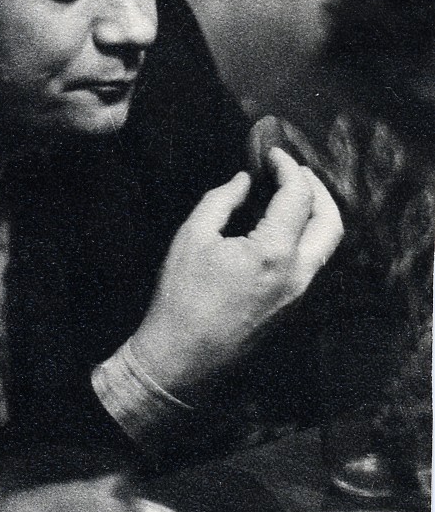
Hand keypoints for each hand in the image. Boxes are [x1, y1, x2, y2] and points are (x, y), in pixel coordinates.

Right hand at [128, 148, 343, 397]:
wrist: (182, 356)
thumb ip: (222, 200)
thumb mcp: (192, 237)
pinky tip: (279, 226)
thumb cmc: (181, 297)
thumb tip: (245, 181)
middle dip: (316, 188)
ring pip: (326, 244)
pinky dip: (305, 235)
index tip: (271, 154)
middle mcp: (298, 274)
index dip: (287, 167)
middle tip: (291, 171)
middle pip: (330, 221)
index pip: (298, 196)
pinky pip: (311, 262)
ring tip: (289, 194)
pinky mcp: (292, 306)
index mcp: (274, 253)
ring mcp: (299, 294)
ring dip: (315, 213)